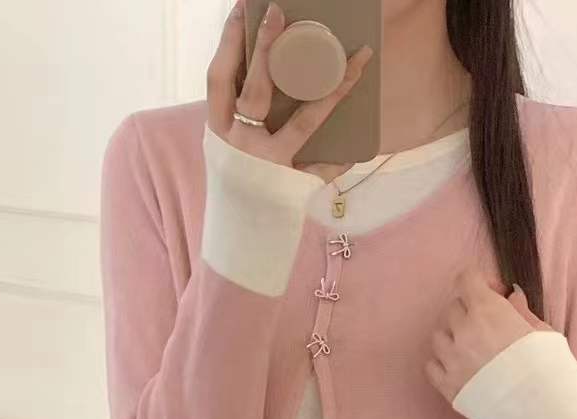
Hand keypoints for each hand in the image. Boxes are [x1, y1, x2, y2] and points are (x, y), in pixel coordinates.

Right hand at [208, 1, 373, 183]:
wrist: (238, 238)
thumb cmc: (236, 182)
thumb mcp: (226, 144)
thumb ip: (238, 113)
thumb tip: (264, 66)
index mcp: (219, 129)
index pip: (219, 78)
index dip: (228, 41)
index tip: (241, 7)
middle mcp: (240, 144)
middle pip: (255, 88)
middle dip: (265, 47)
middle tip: (279, 11)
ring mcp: (267, 164)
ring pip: (303, 121)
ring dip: (332, 88)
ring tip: (354, 60)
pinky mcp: (290, 186)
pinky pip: (321, 168)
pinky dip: (339, 160)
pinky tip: (358, 149)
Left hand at [424, 266, 552, 403]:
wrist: (539, 414)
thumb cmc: (548, 370)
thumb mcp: (543, 333)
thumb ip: (521, 311)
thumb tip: (511, 296)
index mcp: (487, 311)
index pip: (466, 279)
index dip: (481, 282)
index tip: (496, 295)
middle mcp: (463, 331)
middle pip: (454, 308)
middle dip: (470, 311)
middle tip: (489, 326)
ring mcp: (451, 360)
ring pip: (439, 335)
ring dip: (454, 336)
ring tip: (473, 349)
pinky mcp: (447, 386)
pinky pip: (432, 365)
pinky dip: (442, 362)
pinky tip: (459, 367)